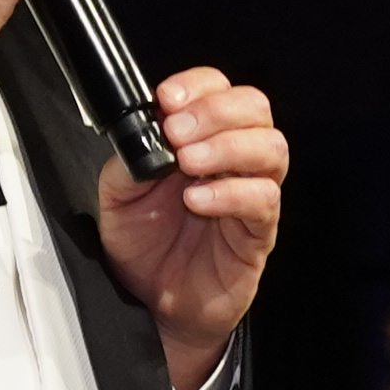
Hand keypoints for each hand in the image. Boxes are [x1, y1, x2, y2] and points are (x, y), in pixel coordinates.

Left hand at [96, 66, 287, 376]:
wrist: (152, 304)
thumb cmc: (145, 247)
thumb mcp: (117, 195)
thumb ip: (127, 159)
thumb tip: (142, 133)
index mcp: (201, 140)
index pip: (219, 89)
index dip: (198, 85)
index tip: (167, 99)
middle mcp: (232, 161)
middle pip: (255, 108)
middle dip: (216, 111)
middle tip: (178, 132)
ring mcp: (250, 195)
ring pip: (271, 148)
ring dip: (228, 147)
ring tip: (188, 164)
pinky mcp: (259, 233)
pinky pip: (263, 201)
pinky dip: (230, 193)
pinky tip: (197, 200)